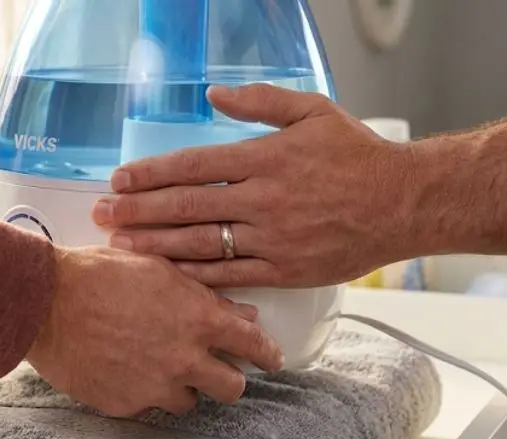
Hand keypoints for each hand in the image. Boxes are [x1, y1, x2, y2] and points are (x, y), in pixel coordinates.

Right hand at [25, 246, 283, 416]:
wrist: (45, 302)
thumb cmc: (100, 274)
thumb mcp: (159, 271)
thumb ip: (205, 296)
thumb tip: (243, 314)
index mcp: (199, 319)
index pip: (254, 344)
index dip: (268, 354)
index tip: (272, 359)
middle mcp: (184, 359)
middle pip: (232, 388)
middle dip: (228, 380)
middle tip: (217, 371)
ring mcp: (155, 386)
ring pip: (189, 402)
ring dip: (182, 388)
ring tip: (158, 368)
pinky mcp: (125, 405)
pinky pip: (146, 405)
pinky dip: (141, 391)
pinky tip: (123, 369)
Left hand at [91, 84, 421, 287]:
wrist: (404, 203)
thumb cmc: (359, 155)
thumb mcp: (313, 111)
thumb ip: (261, 101)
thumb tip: (214, 93)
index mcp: (266, 158)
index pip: (193, 165)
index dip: (151, 173)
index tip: (119, 179)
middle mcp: (265, 199)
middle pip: (187, 206)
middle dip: (138, 211)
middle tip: (102, 215)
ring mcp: (274, 238)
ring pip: (202, 244)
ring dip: (156, 244)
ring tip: (121, 245)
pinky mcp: (286, 270)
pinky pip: (231, 277)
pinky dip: (196, 276)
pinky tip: (167, 274)